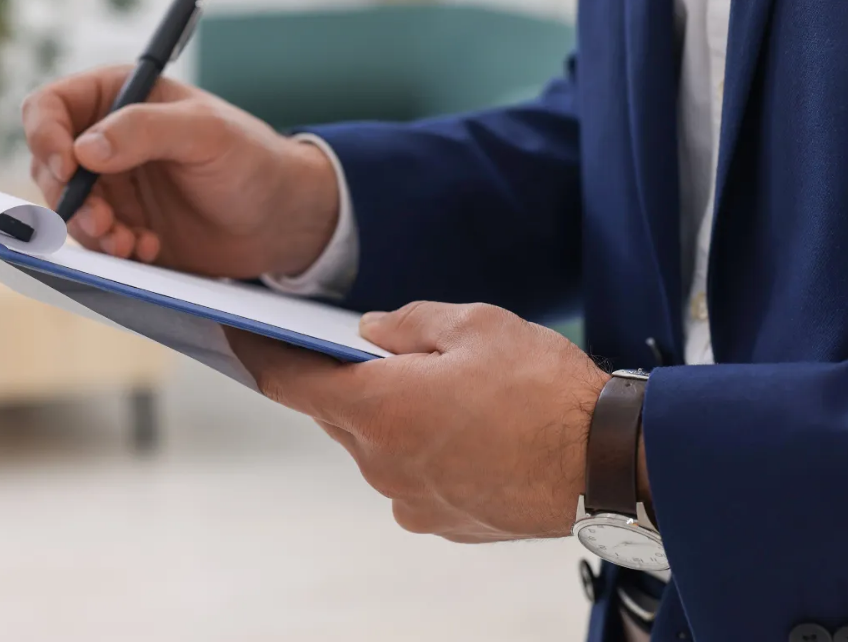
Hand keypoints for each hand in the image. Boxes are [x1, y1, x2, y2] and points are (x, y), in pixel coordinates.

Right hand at [22, 66, 339, 276]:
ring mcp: (114, 187)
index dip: (46, 136)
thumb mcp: (206, 134)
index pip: (52, 107)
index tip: (67, 169)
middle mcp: (108, 140)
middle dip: (69, 197)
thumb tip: (84, 149)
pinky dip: (112, 250)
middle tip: (103, 222)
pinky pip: (95, 241)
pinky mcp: (124, 227)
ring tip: (129, 243)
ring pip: (68, 209)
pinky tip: (149, 250)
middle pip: (50, 165)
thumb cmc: (253, 160)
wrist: (282, 220)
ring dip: (90, 230)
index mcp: (120, 98)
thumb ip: (145, 131)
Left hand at [227, 301, 612, 542]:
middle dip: (349, 382)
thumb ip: (406, 325)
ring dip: (392, 417)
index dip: (258, 355)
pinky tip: (466, 431)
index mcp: (380, 409)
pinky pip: (410, 477)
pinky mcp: (442, 522)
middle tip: (378, 353)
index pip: (289, 383)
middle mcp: (382, 464)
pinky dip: (421, 450)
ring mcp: (411, 501)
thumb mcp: (474, 324)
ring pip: (377, 447)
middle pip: (338, 415)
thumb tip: (365, 335)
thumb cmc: (544, 387)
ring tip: (444, 392)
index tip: (237, 335)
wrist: (610, 463)